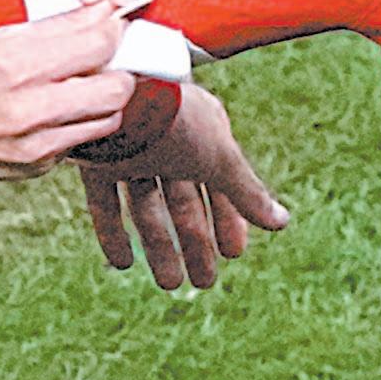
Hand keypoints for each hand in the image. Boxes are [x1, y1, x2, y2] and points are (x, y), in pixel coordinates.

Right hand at [0, 3, 133, 183]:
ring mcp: (37, 142)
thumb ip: (53, 28)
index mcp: (14, 64)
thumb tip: (100, 12)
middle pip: (116, 89)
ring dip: (105, 100)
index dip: (113, 31)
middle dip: (120, 70)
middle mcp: (29, 107)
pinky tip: (58, 111)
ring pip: (108, 119)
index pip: (97, 44)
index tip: (112, 26)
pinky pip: (81, 140)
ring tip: (85, 86)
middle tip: (107, 61)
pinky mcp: (39, 165)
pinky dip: (80, 122)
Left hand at [76, 83, 288, 288]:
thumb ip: (247, 193)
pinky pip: (106, 202)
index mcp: (202, 131)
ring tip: (168, 284)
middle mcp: (167, 141)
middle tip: (203, 282)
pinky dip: (114, 233)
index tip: (233, 254)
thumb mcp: (219, 160)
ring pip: (146, 206)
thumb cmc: (176, 121)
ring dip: (159, 247)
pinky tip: (123, 264)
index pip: (220, 183)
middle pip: (183, 200)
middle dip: (195, 243)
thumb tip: (283, 223)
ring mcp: (130, 149)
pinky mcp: (98, 158)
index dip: (229, 219)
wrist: (115, 95)